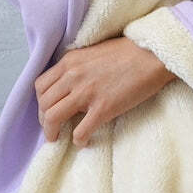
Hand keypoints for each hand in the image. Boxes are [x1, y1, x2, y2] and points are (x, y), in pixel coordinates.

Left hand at [34, 36, 174, 146]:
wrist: (152, 54)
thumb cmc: (128, 52)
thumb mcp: (92, 53)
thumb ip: (76, 67)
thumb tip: (68, 85)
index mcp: (69, 61)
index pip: (40, 86)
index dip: (41, 102)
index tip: (47, 111)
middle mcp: (73, 76)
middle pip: (44, 104)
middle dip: (44, 120)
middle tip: (52, 128)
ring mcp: (87, 93)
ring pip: (53, 118)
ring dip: (52, 132)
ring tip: (57, 138)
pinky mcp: (103, 108)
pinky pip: (80, 131)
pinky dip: (78, 140)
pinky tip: (83, 141)